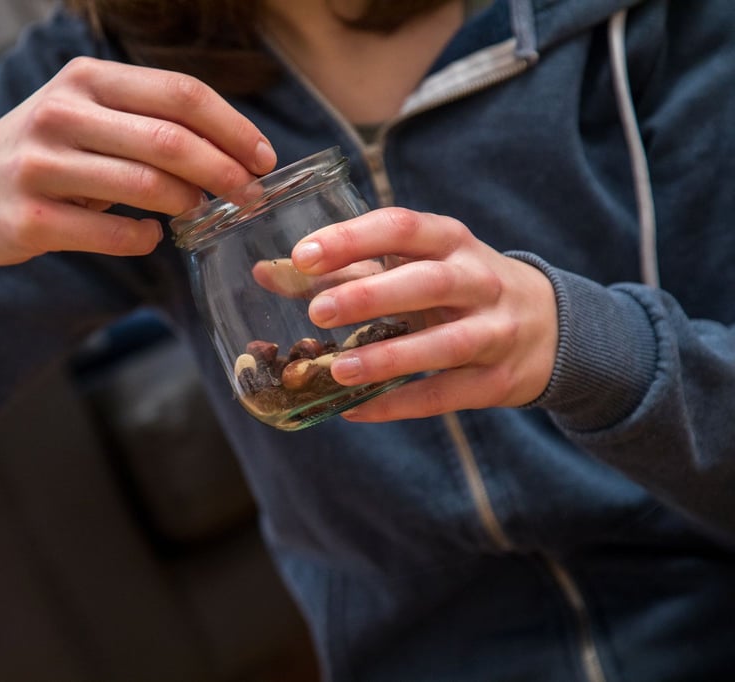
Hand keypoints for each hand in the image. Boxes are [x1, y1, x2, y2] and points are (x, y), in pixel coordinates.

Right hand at [0, 57, 276, 279]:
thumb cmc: (38, 156)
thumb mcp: (81, 115)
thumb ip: (143, 121)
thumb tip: (229, 149)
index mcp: (85, 78)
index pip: (180, 93)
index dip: (232, 127)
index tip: (261, 157)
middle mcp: (62, 112)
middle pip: (172, 139)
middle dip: (225, 171)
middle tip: (250, 196)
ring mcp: (42, 165)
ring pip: (148, 185)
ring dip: (190, 204)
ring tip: (201, 213)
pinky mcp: (32, 218)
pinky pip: (115, 233)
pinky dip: (146, 238)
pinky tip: (150, 236)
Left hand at [289, 207, 558, 420]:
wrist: (552, 328)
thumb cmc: (460, 289)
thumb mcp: (417, 266)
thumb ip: (347, 268)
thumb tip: (269, 272)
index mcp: (451, 241)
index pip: (402, 227)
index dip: (352, 238)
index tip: (303, 254)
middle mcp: (478, 280)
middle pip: (426, 282)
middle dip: (371, 295)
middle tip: (319, 310)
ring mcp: (494, 331)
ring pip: (443, 343)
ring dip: (388, 357)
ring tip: (338, 368)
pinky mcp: (497, 380)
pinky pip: (446, 394)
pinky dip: (400, 404)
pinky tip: (356, 410)